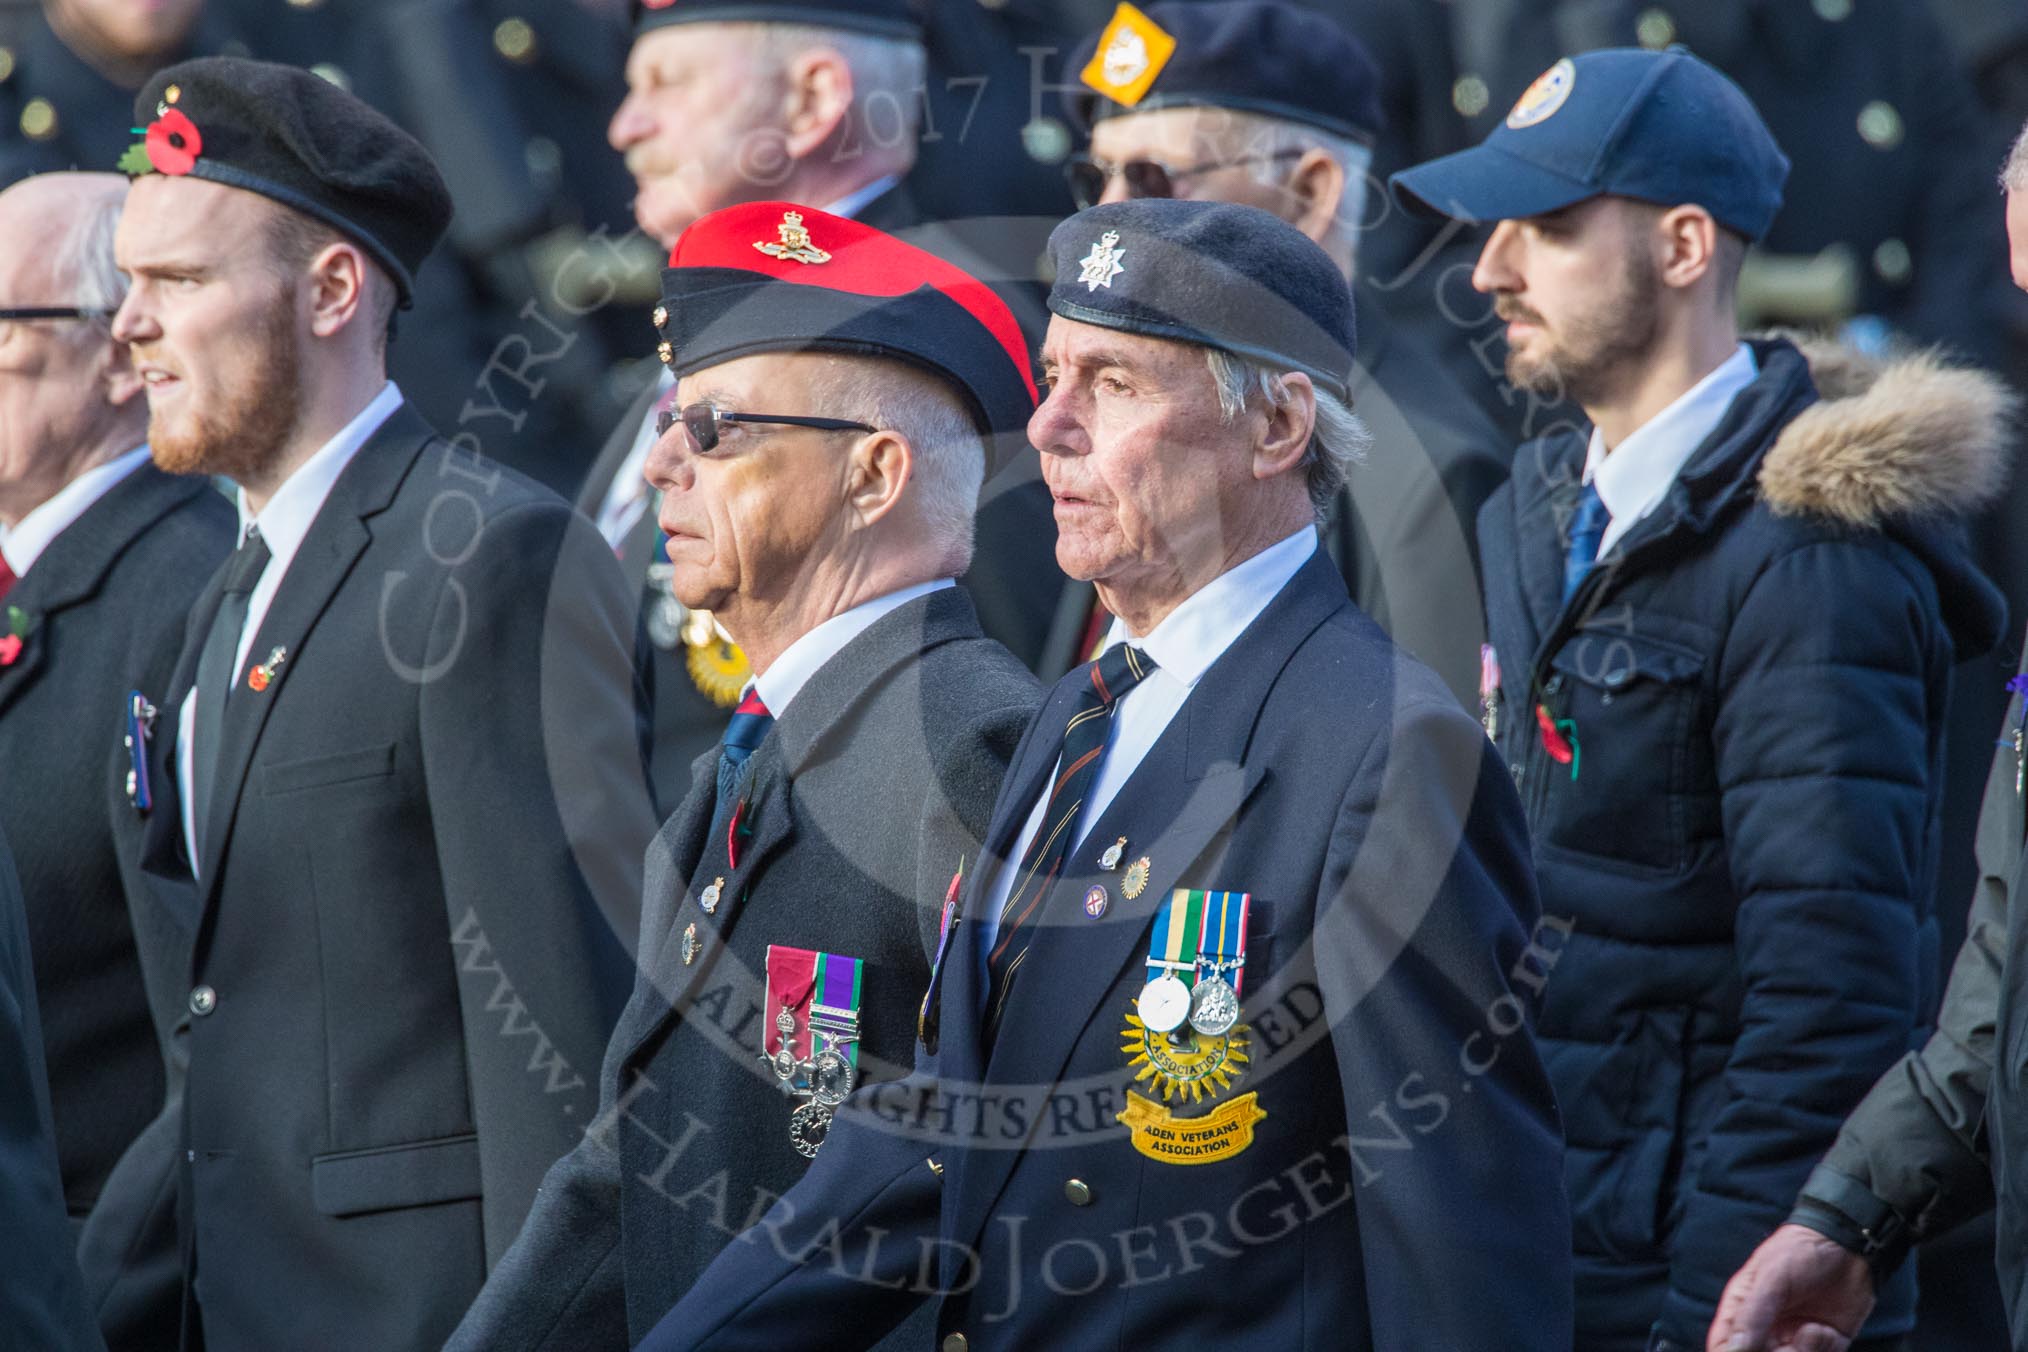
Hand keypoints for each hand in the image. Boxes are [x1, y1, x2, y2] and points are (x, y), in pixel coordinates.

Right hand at [1706, 1224, 1875, 1351]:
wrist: (1849, 1246)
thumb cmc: (1799, 1251)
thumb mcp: (1771, 1278)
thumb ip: (1752, 1315)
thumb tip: (1734, 1349)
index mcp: (1742, 1311)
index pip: (1724, 1345)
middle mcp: (1766, 1330)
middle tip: (1788, 1347)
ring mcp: (1794, 1339)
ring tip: (1812, 1331)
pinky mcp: (1826, 1345)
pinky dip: (1825, 1350)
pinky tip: (1827, 1330)